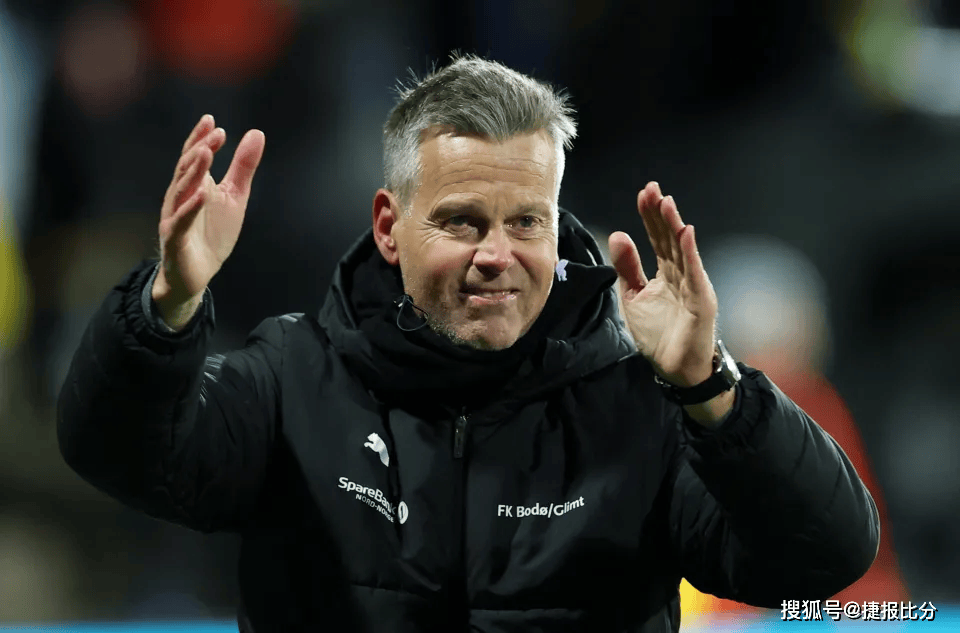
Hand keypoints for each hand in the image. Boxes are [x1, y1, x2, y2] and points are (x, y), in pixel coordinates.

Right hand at [155, 115, 264, 308]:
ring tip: (206, 153)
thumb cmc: (213, 233)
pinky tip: (202, 195)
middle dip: (199, 149)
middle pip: (186, 168)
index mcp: (194, 184)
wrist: (197, 273)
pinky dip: (190, 207)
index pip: (194, 156)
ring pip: (181, 190)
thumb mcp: (235, 196)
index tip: (212, 121)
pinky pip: (181, 221)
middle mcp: (180, 196)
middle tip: (215, 133)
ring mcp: (175, 217)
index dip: (201, 138)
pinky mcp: (175, 239)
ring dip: (193, 171)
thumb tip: (256, 133)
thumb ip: (243, 167)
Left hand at [608, 182, 717, 387]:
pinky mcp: (701, 301)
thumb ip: (627, 267)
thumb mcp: (634, 297)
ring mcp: (693, 285)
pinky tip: (685, 233)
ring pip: (683, 251)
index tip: (643, 194)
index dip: (650, 216)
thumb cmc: (659, 334)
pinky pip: (695, 274)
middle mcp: (682, 274)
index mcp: (666, 272)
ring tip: (667, 204)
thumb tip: (618, 234)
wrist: (675, 368)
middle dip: (661, 214)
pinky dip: (690, 253)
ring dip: (675, 226)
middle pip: (670, 238)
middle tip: (652, 189)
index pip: (657, 238)